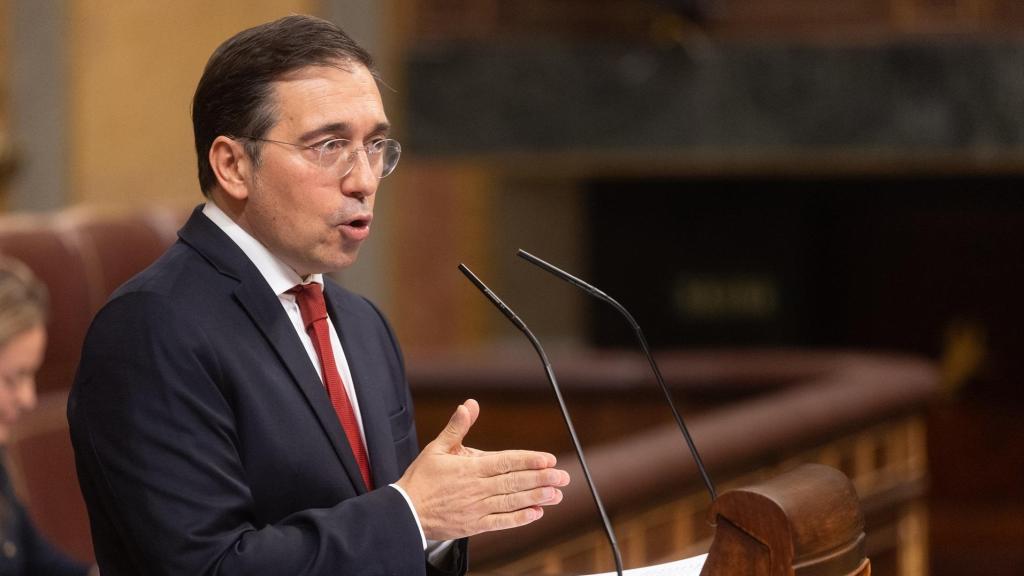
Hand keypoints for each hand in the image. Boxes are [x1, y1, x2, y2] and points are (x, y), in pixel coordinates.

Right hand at [395, 399, 569, 540]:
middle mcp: (476, 489)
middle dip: (541, 479)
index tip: (548, 459)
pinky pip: (501, 522)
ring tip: (556, 494)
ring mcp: (477, 509)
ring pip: (511, 502)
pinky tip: (536, 514)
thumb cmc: (421, 478)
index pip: (505, 462)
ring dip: (536, 498)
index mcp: (469, 468)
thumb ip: (457, 427)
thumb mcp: (437, 448)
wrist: (405, 513)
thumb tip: (470, 404)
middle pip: (514, 483)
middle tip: (563, 476)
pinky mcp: (475, 526)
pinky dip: (519, 519)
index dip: (528, 460)